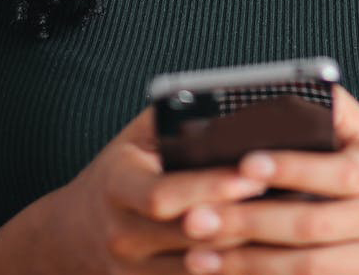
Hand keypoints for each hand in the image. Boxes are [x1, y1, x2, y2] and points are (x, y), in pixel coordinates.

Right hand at [0, 100, 274, 273]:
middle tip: (290, 204)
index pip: (163, 195)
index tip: (254, 174)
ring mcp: (132, 273)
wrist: (69, 235)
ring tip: (287, 232)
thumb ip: (170, 120)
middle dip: (242, 220)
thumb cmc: (116, 175)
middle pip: (192, 235)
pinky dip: (232, 273)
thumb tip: (223, 101)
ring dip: (246, 252)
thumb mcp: (132, 141)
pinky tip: (267, 259)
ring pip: (201, 268)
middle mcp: (121, 236)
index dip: (210, 187)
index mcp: (116, 188)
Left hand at [171, 82, 358, 273]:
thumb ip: (333, 108)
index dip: (293, 169)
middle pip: (311, 225)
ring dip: (246, 263)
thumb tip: (294, 82)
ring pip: (304, 267)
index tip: (245, 163)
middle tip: (196, 217)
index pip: (339, 172)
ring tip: (196, 254)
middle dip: (250, 222)